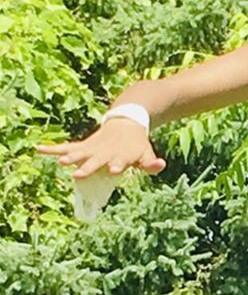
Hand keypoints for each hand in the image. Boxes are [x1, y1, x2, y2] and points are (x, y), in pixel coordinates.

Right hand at [36, 119, 165, 178]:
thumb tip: (161, 165)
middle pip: (96, 159)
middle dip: (88, 166)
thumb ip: (152, 162)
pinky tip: (38, 149)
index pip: (120, 160)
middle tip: (79, 173)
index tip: (114, 170)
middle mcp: (105, 150)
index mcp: (122, 153)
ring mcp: (93, 147)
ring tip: (60, 162)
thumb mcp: (147, 152)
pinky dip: (53, 148)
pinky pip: (67, 147)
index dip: (117, 165)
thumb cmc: (136, 143)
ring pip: (79, 152)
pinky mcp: (84, 146)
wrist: (126, 121)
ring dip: (70, 157)